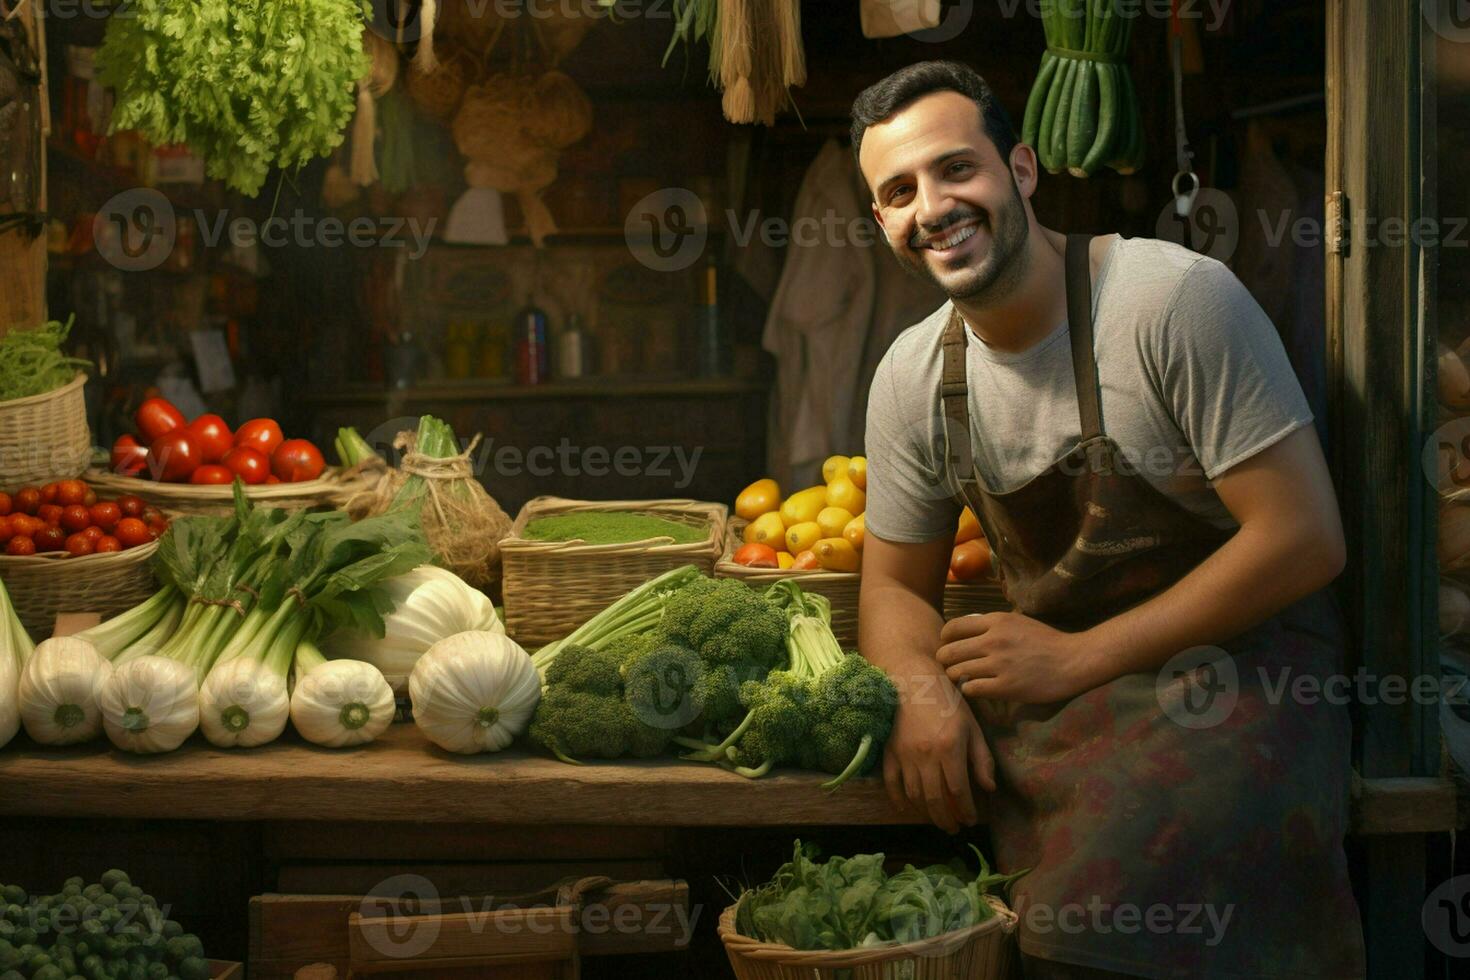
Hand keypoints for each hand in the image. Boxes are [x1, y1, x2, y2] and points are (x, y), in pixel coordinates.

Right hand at [882, 665, 994, 833]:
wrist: (912, 679)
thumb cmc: (947, 701)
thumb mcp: (972, 726)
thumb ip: (981, 758)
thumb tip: (988, 788)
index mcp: (949, 748)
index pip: (959, 791)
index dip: (966, 810)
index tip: (971, 819)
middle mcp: (925, 756)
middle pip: (935, 800)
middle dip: (946, 820)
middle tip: (954, 828)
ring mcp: (904, 755)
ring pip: (915, 796)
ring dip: (926, 814)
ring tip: (937, 820)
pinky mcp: (889, 752)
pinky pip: (892, 784)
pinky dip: (899, 801)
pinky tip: (909, 809)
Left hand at [937, 612, 1103, 703]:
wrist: (1073, 661)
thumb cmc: (1045, 641)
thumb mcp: (1017, 621)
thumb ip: (991, 625)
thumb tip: (962, 631)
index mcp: (996, 621)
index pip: (952, 628)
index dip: (945, 640)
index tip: (949, 646)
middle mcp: (994, 640)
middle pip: (948, 652)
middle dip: (946, 661)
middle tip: (952, 666)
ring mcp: (999, 664)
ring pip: (956, 672)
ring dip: (957, 677)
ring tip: (965, 678)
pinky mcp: (1006, 686)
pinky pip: (971, 689)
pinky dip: (969, 689)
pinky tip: (977, 688)